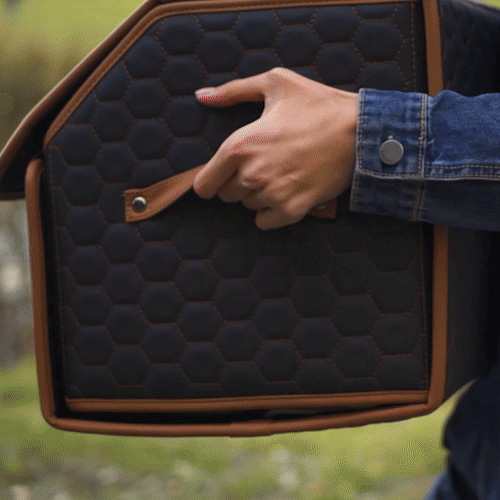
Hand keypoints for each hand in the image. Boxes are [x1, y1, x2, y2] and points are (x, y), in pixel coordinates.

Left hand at [193, 67, 358, 229]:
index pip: (204, 185)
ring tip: (281, 174)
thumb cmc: (318, 105)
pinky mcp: (292, 210)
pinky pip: (265, 222)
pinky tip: (286, 193)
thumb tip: (202, 97)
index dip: (211, 180)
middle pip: (227, 196)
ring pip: (248, 207)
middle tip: (262, 166)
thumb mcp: (275, 84)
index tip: (222, 176)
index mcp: (239, 146)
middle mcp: (251, 174)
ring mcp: (272, 195)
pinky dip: (272, 213)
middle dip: (238, 183)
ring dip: (258, 195)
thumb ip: (233, 92)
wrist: (360, 132)